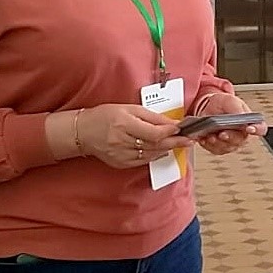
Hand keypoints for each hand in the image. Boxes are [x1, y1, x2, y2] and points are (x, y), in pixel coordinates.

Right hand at [77, 104, 192, 168]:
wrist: (83, 132)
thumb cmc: (105, 116)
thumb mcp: (129, 109)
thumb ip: (151, 117)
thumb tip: (171, 123)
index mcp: (124, 124)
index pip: (153, 132)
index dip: (170, 132)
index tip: (181, 129)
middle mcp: (122, 141)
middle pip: (155, 145)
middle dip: (175, 142)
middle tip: (189, 140)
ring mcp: (121, 155)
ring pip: (151, 154)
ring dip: (166, 149)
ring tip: (178, 143)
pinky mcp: (121, 163)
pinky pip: (143, 161)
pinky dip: (155, 155)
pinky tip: (161, 150)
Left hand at [188, 92, 266, 156]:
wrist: (208, 108)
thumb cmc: (223, 104)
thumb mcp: (230, 100)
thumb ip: (236, 107)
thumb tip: (241, 115)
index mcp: (250, 122)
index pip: (260, 128)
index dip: (257, 130)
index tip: (250, 128)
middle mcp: (242, 135)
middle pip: (240, 140)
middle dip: (231, 137)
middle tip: (223, 134)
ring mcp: (231, 143)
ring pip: (227, 147)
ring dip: (218, 142)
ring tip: (210, 136)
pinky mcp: (219, 148)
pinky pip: (215, 149)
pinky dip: (208, 144)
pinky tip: (204, 139)